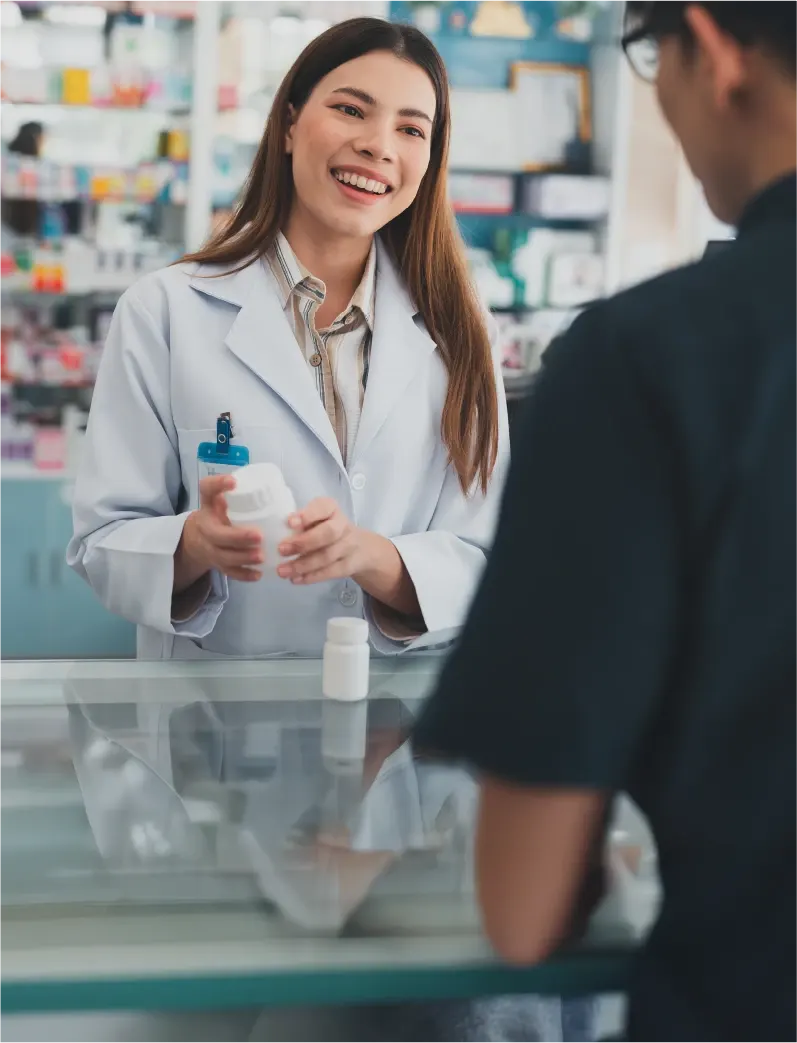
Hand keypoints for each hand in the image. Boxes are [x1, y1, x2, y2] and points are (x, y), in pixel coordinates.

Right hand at [175, 474, 263, 588]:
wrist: (197, 539)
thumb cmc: (219, 514)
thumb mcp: (223, 500)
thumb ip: (243, 494)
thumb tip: (280, 489)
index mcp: (208, 505)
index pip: (207, 490)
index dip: (218, 485)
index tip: (234, 482)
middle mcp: (206, 527)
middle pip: (218, 535)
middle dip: (238, 537)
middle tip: (258, 535)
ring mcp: (210, 548)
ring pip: (224, 556)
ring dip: (243, 558)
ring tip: (261, 557)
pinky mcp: (217, 564)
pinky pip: (230, 572)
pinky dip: (244, 575)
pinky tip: (258, 574)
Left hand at [276, 497, 375, 585]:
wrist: (359, 548)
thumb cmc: (325, 530)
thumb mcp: (315, 520)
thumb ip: (301, 523)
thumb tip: (277, 531)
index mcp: (331, 509)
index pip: (323, 507)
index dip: (307, 515)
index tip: (289, 522)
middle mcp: (342, 525)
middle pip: (328, 533)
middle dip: (303, 542)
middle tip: (281, 550)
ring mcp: (348, 546)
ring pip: (327, 556)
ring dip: (302, 565)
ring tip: (282, 571)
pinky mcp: (349, 565)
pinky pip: (330, 572)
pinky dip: (311, 577)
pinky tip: (295, 579)